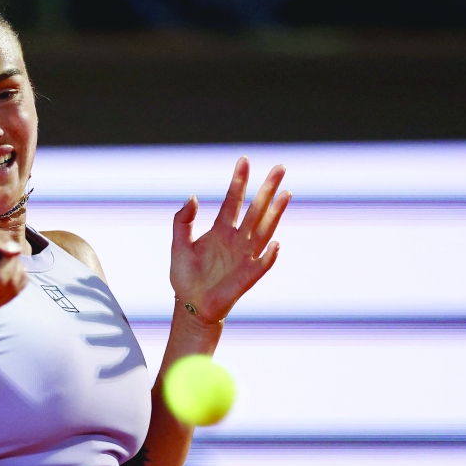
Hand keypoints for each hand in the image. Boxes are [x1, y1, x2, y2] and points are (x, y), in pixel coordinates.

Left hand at [170, 157, 290, 323]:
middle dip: (267, 189)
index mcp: (221, 230)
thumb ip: (182, 220)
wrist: (189, 305)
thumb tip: (193, 197)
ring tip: (286, 193)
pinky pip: (261, 264)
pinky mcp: (247, 276)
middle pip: (256, 209)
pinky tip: (276, 244)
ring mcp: (244, 256)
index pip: (233, 200)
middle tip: (280, 167)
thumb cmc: (185, 276)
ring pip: (264, 230)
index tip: (244, 160)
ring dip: (275, 213)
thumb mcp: (178, 244)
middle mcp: (237, 239)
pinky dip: (269, 256)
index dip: (238, 181)